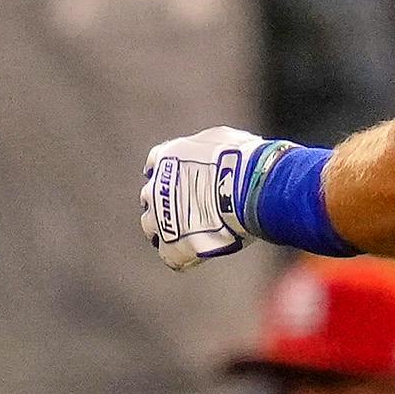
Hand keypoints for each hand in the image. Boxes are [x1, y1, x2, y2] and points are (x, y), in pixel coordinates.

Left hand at [142, 126, 274, 269]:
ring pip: (150, 226)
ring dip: (165, 228)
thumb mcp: (222, 139)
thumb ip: (207, 148)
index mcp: (165, 158)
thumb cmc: (240, 159)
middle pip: (150, 196)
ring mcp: (160, 219)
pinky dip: (180, 254)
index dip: (170, 175)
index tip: (182, 180)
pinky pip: (168, 255)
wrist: (244, 188)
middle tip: (187, 208)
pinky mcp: (172, 246)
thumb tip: (217, 151)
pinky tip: (195, 254)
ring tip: (186, 233)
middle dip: (163, 201)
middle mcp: (155, 187)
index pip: (155, 165)